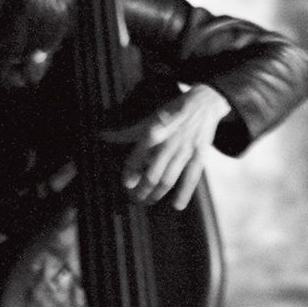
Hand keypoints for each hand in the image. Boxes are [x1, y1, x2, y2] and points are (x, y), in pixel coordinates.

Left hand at [101, 84, 231, 209]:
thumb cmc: (173, 111)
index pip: (138, 155)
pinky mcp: (200, 154)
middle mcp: (169, 141)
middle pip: (153, 173)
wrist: (205, 101)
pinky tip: (177, 205)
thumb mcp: (150, 117)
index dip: (130, 171)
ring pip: (169, 178)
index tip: (125, 183)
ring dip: (157, 193)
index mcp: (155, 130)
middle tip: (134, 198)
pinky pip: (192, 177)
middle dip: (142, 189)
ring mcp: (186, 149)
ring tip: (148, 201)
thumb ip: (128, 132)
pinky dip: (184, 192)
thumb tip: (102, 135)